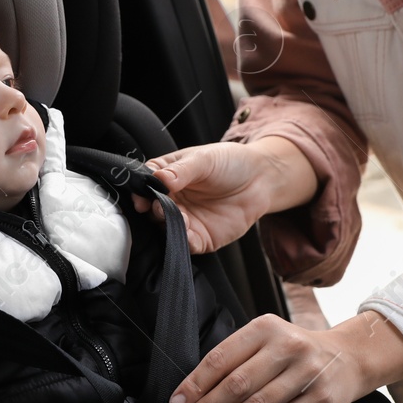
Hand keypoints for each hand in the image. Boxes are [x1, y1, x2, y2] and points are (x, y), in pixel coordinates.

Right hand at [129, 137, 315, 254]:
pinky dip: (183, 241)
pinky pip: (185, 244)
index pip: (145, 184)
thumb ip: (181, 170)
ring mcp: (184, 220)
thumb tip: (159, 179)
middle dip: (153, 209)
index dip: (140, 191)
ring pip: (165, 228)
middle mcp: (172, 200)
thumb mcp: (205, 159)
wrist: (262, 180)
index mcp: (167, 176)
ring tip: (178, 217)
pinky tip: (187, 231)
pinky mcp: (199, 238)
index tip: (142, 197)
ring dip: (167, 225)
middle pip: (151, 209)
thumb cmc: (231, 163)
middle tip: (160, 207)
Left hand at [169, 311, 402, 402]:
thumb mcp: (265, 341)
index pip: (221, 358)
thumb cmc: (293, 352)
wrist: (347, 357)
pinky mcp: (321, 400)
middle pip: (236, 385)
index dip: (195, 384)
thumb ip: (234, 360)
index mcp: (265, 328)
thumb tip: (189, 394)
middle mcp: (287, 346)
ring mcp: (307, 373)